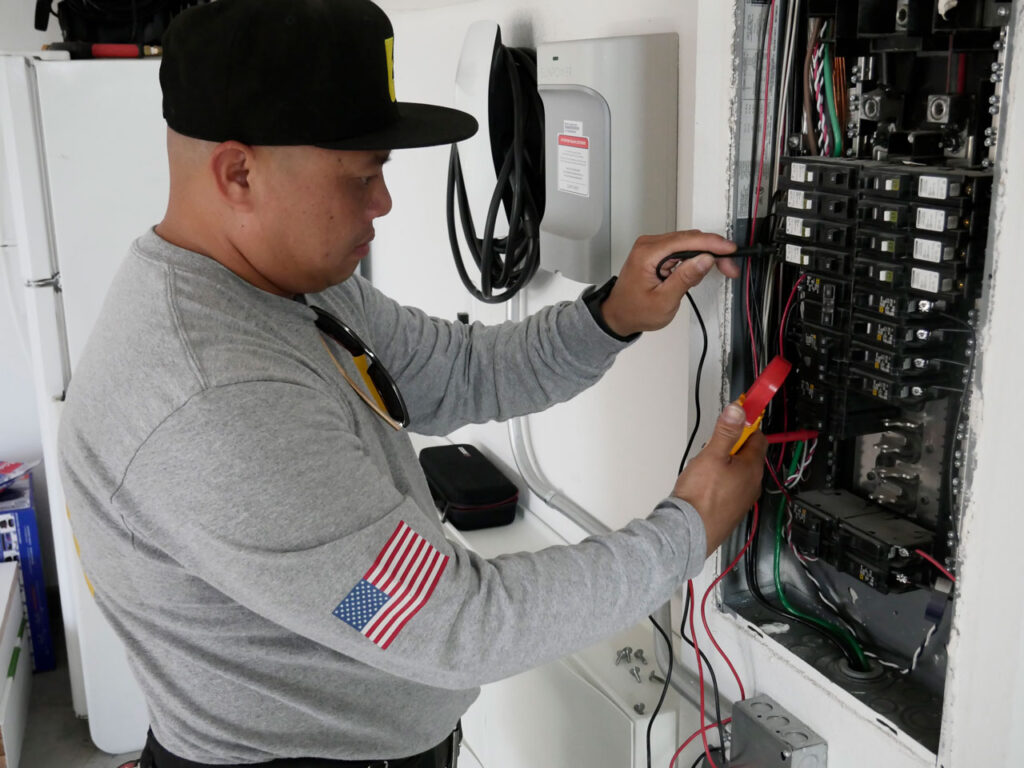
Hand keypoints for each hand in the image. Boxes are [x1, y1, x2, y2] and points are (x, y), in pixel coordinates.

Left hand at [599, 230, 739, 336]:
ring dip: (703, 257)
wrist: (618, 315)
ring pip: (688, 243)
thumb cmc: (635, 310)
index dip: (711, 244)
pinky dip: (692, 259)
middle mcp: (648, 245)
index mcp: (647, 254)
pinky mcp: (656, 252)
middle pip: (690, 239)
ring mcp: (652, 247)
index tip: (729, 250)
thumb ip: (685, 278)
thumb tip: (704, 259)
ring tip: (705, 277)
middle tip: (728, 267)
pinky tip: (693, 274)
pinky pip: (681, 249)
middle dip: (712, 252)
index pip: (686, 241)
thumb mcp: (664, 301)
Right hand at [673, 402, 766, 555]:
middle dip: (730, 446)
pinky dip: (718, 481)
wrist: (689, 531)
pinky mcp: (730, 510)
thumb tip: (738, 411)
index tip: (736, 417)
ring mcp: (742, 499)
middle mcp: (752, 484)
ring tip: (703, 468)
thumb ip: (725, 432)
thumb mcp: (711, 455)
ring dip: (723, 465)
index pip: (758, 438)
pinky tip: (702, 485)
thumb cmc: (701, 497)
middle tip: (712, 446)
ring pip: (736, 472)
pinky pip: (728, 488)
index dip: (747, 425)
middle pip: (746, 455)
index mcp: (752, 468)